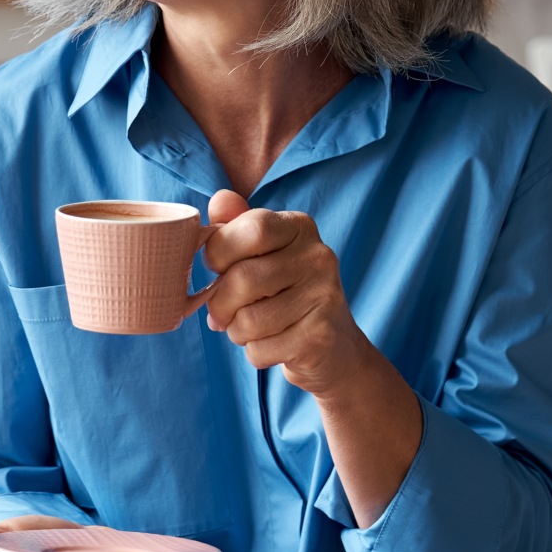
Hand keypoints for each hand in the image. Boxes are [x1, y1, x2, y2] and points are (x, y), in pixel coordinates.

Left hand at [202, 189, 375, 395]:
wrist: (334, 347)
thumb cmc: (284, 293)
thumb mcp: (262, 254)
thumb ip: (237, 226)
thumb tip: (219, 199)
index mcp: (300, 227)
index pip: (250, 229)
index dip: (219, 253)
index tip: (218, 268)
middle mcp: (318, 257)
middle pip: (242, 279)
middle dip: (219, 304)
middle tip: (222, 312)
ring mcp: (324, 297)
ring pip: (247, 321)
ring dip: (236, 332)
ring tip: (249, 328)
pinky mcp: (320, 338)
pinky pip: (260, 350)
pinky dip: (254, 353)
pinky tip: (272, 345)